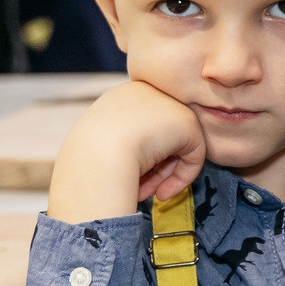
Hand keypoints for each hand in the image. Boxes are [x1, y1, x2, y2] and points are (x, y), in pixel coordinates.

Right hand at [46, 79, 205, 222]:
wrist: (96, 156)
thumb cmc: (90, 160)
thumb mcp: (101, 147)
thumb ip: (123, 147)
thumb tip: (142, 163)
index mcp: (121, 97)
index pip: (138, 129)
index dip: (134, 158)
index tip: (124, 177)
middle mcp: (146, 92)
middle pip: (159, 135)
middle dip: (152, 167)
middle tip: (140, 188)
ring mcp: (169, 103)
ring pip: (177, 145)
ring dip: (164, 174)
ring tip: (147, 192)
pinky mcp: (187, 121)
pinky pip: (194, 154)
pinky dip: (182, 178)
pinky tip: (161, 192)